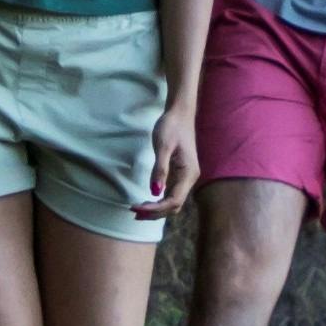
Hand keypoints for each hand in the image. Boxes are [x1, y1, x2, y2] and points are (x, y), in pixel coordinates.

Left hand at [137, 96, 204, 219]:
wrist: (180, 113)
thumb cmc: (172, 126)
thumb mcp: (163, 147)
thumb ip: (160, 170)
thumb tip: (155, 192)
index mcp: (188, 173)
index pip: (173, 201)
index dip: (156, 209)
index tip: (138, 208)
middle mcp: (190, 178)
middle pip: (174, 205)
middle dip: (155, 212)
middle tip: (134, 213)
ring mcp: (186, 176)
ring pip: (173, 201)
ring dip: (157, 209)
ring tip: (138, 211)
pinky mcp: (181, 173)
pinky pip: (172, 193)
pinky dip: (159, 201)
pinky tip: (148, 202)